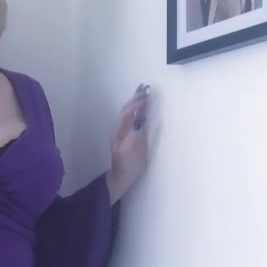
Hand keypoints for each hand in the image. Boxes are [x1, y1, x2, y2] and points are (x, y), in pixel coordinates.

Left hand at [108, 83, 152, 202]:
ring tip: (144, 93)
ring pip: (128, 113)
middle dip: (136, 98)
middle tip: (146, 88)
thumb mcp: (134, 149)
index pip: (128, 111)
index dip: (137, 103)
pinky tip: (141, 108)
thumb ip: (137, 131)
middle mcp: (119, 128)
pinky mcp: (127, 136)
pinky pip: (131, 118)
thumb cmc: (128, 165)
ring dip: (136, 102)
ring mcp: (122, 132)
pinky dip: (137, 110)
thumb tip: (141, 116)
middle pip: (127, 109)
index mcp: (119, 130)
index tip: (148, 95)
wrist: (121, 178)